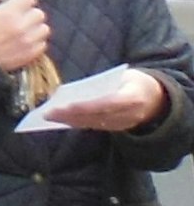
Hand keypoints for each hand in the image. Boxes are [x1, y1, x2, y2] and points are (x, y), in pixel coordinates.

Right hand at [0, 0, 52, 75]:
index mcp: (8, 12)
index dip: (21, 1)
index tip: (14, 5)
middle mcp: (22, 26)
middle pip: (39, 13)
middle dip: (30, 13)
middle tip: (20, 17)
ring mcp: (28, 41)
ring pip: (44, 29)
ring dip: (36, 27)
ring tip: (26, 29)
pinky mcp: (31, 54)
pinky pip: (43, 44)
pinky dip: (37, 41)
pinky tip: (26, 41)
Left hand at [56, 77, 170, 133]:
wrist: (158, 100)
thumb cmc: (136, 82)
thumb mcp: (126, 76)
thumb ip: (106, 82)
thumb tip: (78, 88)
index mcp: (133, 97)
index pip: (106, 103)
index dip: (86, 106)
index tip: (65, 105)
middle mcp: (129, 115)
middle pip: (96, 117)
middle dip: (70, 115)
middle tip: (47, 113)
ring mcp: (124, 125)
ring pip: (93, 124)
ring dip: (70, 121)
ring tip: (48, 116)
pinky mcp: (118, 129)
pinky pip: (95, 127)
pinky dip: (77, 123)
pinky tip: (61, 119)